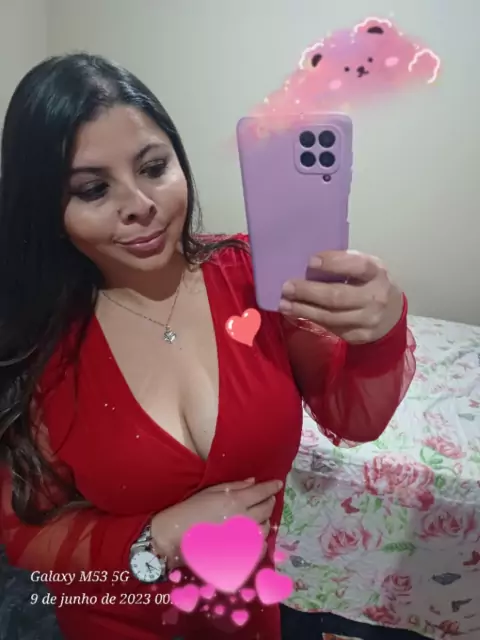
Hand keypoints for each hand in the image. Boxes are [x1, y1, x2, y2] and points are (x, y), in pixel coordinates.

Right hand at [151, 478, 281, 566]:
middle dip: (270, 501)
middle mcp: (244, 519)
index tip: (278, 483)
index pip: (262, 492)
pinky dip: (262, 540)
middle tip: (268, 498)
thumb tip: (253, 482)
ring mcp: (244, 539)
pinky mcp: (240, 555)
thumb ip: (234, 486)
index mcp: (236, 501)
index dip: (272, 486)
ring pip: (265, 527)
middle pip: (266, 508)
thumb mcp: (211, 491)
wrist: (175, 537)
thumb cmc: (190, 510)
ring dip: (265, 518)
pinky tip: (257, 536)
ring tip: (261, 515)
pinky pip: (260, 548)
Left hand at [279, 250, 403, 343]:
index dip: (334, 263)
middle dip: (308, 291)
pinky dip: (311, 319)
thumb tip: (310, 264)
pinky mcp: (358, 336)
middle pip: (338, 296)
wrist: (392, 316)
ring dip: (303, 309)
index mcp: (377, 273)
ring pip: (330, 316)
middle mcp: (375, 297)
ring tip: (285, 304)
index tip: (310, 261)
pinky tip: (296, 313)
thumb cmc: (371, 284)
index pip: (357, 266)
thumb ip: (346, 263)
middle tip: (287, 287)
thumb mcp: (367, 268)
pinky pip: (330, 327)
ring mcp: (367, 320)